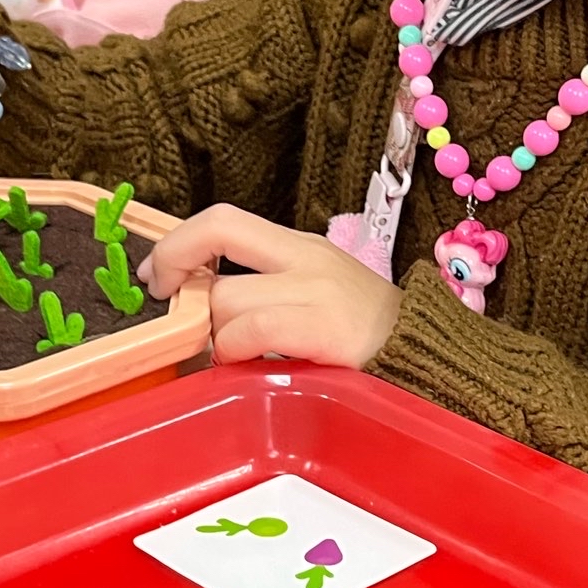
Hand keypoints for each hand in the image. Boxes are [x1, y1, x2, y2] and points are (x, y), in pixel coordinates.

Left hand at [142, 206, 400, 368]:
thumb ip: (263, 295)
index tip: (156, 277)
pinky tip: (246, 368)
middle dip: (180, 280)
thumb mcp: (316, 300)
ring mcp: (317, 288)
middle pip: (217, 238)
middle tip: (173, 319)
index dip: (177, 242)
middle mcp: (305, 257)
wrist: (431, 362)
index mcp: (300, 247)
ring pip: (226, 296)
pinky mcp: (325, 326)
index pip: (223, 219)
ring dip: (211, 334)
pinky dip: (233, 350)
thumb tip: (197, 312)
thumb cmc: (368, 342)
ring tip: (227, 358)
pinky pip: (252, 330)